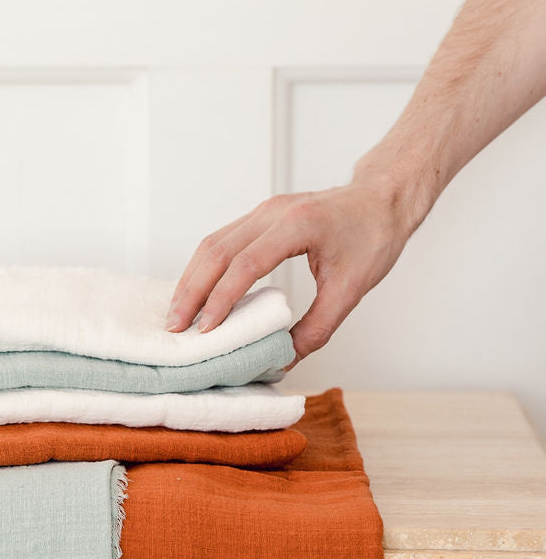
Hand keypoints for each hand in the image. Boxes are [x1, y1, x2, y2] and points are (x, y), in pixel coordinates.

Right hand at [166, 170, 418, 361]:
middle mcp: (273, 212)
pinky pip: (221, 239)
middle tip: (176, 327)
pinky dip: (204, 267)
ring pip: (212, 242)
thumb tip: (284, 358)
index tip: (206, 330)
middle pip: (216, 249)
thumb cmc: (373, 238)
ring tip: (177, 313)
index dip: (222, 299)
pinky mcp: (260, 215)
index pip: (246, 264)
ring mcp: (263, 210)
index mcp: (298, 225)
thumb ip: (317, 326)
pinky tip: (196, 291)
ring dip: (191, 278)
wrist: (382, 199)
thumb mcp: (352, 289)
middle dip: (192, 291)